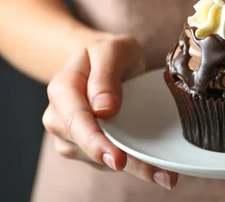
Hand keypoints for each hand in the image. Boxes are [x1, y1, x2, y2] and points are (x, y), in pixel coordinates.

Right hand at [42, 35, 177, 189]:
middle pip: (88, 146)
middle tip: (161, 175)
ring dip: (133, 168)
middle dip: (123, 162)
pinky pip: (107, 161)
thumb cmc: (109, 54)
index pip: (76, 121)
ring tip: (165, 173)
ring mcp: (70, 136)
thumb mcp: (112, 49)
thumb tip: (103, 108)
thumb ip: (105, 73)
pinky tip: (156, 168)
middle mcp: (59, 117)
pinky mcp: (85, 148)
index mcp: (62, 89)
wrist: (104, 62)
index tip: (118, 159)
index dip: (95, 142)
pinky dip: (132, 165)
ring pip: (99, 160)